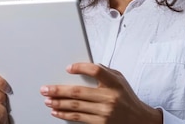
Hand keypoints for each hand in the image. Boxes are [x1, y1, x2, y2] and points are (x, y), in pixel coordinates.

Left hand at [40, 63, 161, 123]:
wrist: (139, 120)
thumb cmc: (126, 97)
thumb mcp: (120, 80)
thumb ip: (105, 71)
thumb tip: (84, 66)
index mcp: (115, 83)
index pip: (96, 71)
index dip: (81, 68)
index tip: (68, 68)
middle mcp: (110, 98)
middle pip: (78, 92)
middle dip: (58, 90)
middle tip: (45, 89)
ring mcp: (105, 112)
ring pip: (76, 106)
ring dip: (58, 103)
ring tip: (47, 100)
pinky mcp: (101, 123)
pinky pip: (79, 118)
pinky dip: (65, 115)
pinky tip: (56, 111)